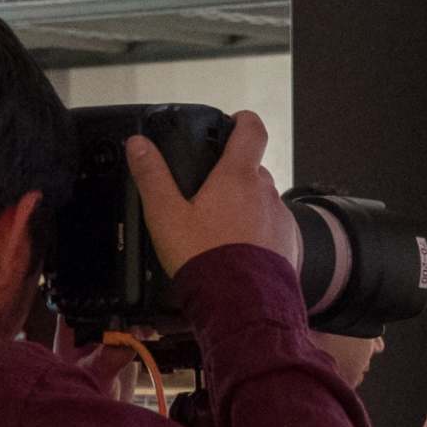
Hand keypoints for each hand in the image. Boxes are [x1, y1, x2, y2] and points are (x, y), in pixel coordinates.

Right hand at [124, 110, 296, 275]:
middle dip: (233, 174)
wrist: (242, 306)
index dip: (242, 121)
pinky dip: (257, 232)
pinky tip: (237, 251)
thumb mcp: (167, 216)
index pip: (252, 129)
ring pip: (263, 199)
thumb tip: (138, 144)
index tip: (232, 123)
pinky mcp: (289, 244)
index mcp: (238, 176)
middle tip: (208, 192)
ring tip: (219, 229)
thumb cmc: (205, 258)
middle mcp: (266, 192)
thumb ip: (152, 177)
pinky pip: (272, 228)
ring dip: (245, 205)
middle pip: (253, 168)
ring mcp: (281, 218)